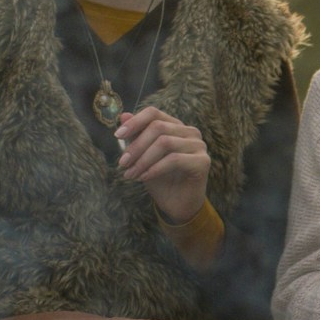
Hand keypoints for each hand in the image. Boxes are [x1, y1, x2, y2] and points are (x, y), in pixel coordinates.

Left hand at [115, 106, 209, 223]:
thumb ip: (136, 136)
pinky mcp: (202, 162)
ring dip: (143, 160)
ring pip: (165, 142)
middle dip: (136, 146)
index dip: (135, 122)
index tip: (118, 136)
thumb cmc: (161, 180)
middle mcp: (190, 132)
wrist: (177, 206)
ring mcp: (198, 146)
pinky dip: (155, 168)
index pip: (154, 113)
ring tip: (130, 174)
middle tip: (123, 163)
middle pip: (158, 127)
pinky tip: (144, 177)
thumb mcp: (143, 157)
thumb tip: (123, 116)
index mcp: (175, 126)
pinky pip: (174, 159)